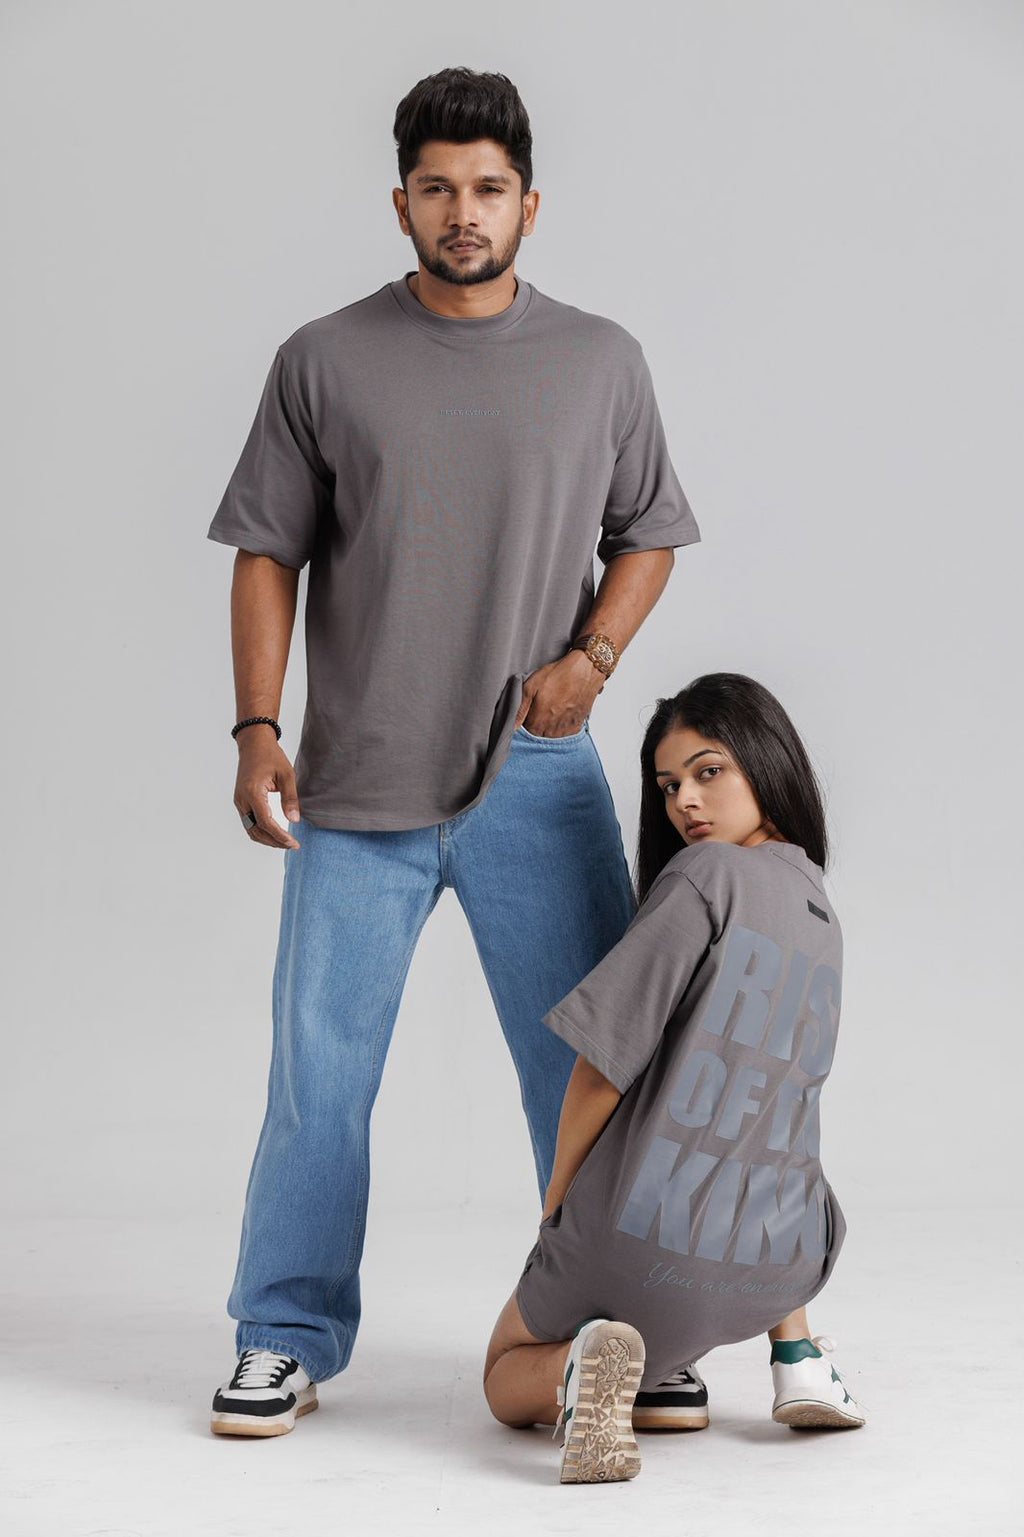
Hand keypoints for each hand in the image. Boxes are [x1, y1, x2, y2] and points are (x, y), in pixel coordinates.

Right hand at [234, 730, 301, 848]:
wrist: (254, 743)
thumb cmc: (271, 756)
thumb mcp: (286, 774)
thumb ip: (290, 798)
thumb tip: (294, 820)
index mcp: (252, 792)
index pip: (265, 822)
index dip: (279, 835)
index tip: (293, 842)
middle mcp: (242, 800)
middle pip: (256, 830)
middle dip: (274, 841)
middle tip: (292, 845)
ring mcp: (239, 801)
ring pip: (250, 829)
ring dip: (267, 839)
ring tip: (285, 842)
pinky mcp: (240, 801)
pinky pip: (249, 822)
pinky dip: (261, 831)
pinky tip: (275, 833)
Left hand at [515, 651, 604, 736]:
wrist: (585, 670)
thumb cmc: (558, 675)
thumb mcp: (531, 686)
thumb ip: (520, 709)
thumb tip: (511, 726)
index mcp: (538, 721)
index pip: (526, 734)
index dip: (524, 724)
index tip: (527, 715)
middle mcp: (552, 729)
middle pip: (539, 737)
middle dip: (536, 727)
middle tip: (539, 710)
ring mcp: (566, 729)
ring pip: (552, 737)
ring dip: (548, 728)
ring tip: (550, 711)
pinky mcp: (577, 725)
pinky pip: (565, 734)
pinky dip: (561, 728)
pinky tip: (560, 715)